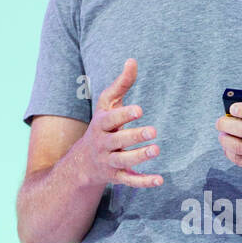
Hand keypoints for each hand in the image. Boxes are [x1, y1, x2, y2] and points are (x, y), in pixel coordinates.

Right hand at [80, 57, 162, 187]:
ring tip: (156, 149)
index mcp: (101, 124)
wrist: (81, 162)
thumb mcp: (107, 105)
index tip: (140, 110)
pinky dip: (143, 182)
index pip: (112, 119)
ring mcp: (109, 161)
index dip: (124, 114)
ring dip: (139, 157)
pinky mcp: (116, 176)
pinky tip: (159, 180)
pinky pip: (129, 181)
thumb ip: (121, 84)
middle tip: (153, 131)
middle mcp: (103, 144)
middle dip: (135, 137)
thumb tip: (132, 60)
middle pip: (118, 141)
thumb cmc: (102, 127)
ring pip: (123, 161)